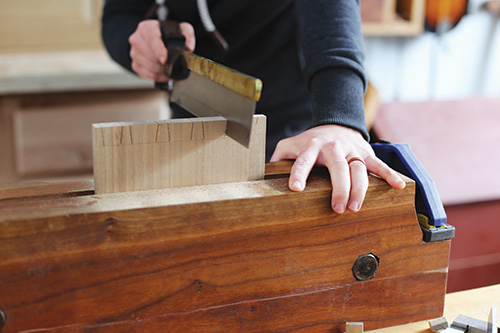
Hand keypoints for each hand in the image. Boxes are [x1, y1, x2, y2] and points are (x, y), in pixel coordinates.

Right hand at [128, 20, 195, 81]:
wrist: (155, 38)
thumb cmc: (167, 33)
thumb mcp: (181, 29)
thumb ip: (188, 36)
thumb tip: (188, 48)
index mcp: (147, 28)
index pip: (152, 39)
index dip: (158, 51)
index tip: (165, 60)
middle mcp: (137, 38)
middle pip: (150, 56)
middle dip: (164, 64)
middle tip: (174, 66)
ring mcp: (134, 52)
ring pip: (148, 67)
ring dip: (161, 72)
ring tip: (170, 70)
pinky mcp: (134, 63)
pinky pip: (145, 74)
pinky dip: (156, 77)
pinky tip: (163, 74)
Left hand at [270, 125, 405, 213]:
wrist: (335, 124)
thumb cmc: (309, 142)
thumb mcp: (289, 145)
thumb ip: (277, 159)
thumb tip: (258, 177)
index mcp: (310, 146)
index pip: (303, 160)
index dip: (299, 173)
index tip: (295, 189)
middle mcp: (332, 147)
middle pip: (337, 166)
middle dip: (338, 187)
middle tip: (336, 208)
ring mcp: (351, 150)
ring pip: (359, 168)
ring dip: (360, 188)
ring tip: (356, 208)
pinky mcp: (365, 153)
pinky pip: (379, 165)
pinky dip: (389, 175)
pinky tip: (399, 187)